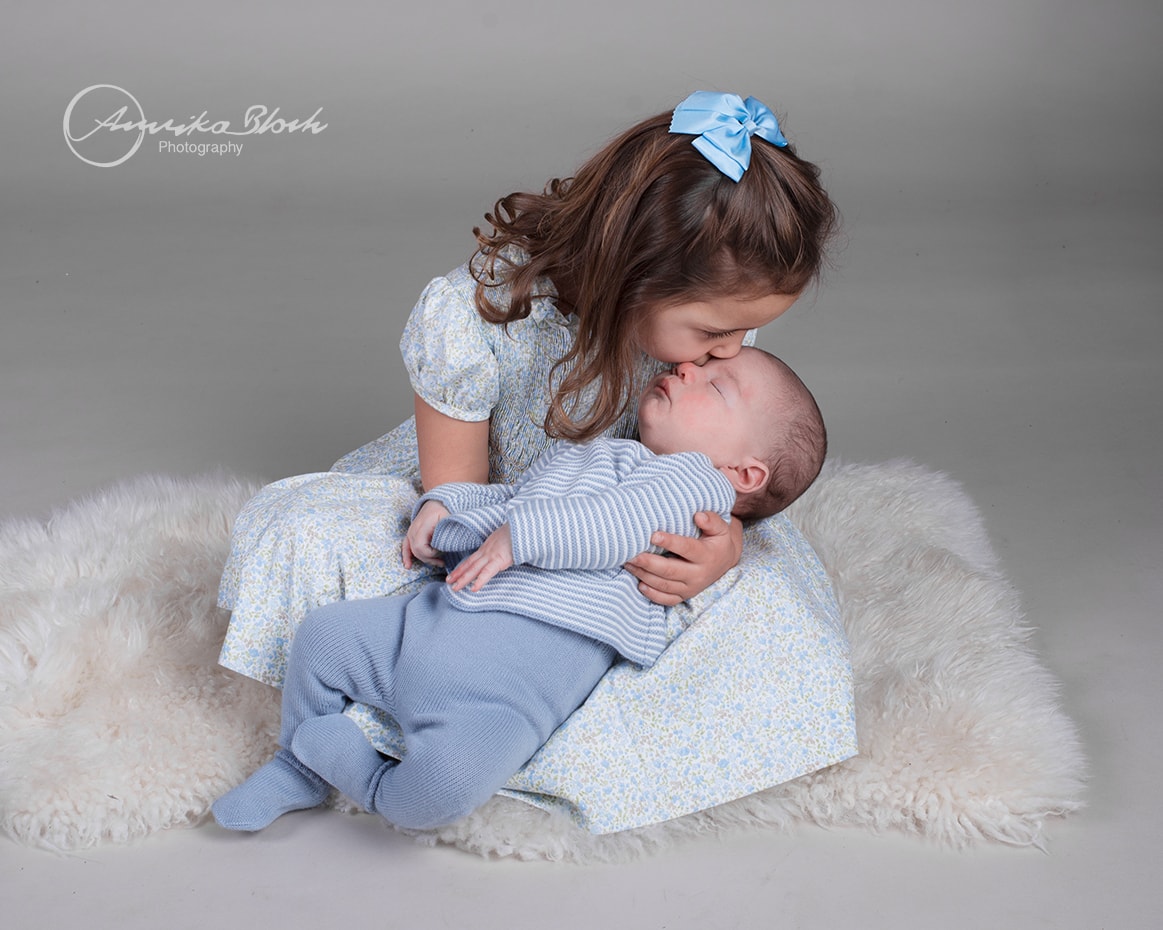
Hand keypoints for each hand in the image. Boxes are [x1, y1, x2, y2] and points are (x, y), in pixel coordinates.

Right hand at [402, 500, 449, 568]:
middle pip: (417, 551)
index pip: (420, 547)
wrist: (437, 501)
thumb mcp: (448, 519)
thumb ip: (445, 533)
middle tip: (443, 561)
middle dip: (430, 559)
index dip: (431, 554)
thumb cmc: (444, 510)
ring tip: (438, 563)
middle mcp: (413, 529)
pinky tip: (408, 566)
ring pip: (413, 551)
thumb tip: (446, 547)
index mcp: (422, 526)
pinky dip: (407, 556)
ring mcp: (411, 531)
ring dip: (424, 559)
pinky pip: (405, 546)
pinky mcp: (411, 533)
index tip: (442, 551)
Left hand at [445, 524, 513, 592]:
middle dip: (458, 574)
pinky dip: (480, 581)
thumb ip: (497, 548)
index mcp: (486, 548)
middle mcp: (486, 552)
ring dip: (463, 579)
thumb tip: (498, 554)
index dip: (461, 567)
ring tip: (455, 588)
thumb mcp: (502, 541)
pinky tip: (474, 589)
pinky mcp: (499, 561)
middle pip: (469, 565)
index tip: (453, 574)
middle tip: (448, 582)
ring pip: (474, 569)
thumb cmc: (515, 534)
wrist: (521, 527)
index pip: (471, 559)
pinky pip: (487, 572)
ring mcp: (491, 556)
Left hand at [624, 511, 742, 606]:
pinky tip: (639, 583)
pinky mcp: (684, 596)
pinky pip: (666, 600)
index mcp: (707, 556)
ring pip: (665, 585)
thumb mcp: (721, 529)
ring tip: (628, 564)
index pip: (687, 549)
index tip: (653, 535)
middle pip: (670, 571)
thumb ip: (711, 521)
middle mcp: (699, 574)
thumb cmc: (717, 540)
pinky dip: (652, 594)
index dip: (670, 542)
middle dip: (649, 563)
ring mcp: (691, 588)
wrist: (724, 562)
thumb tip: (698, 516)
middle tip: (631, 554)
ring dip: (644, 576)